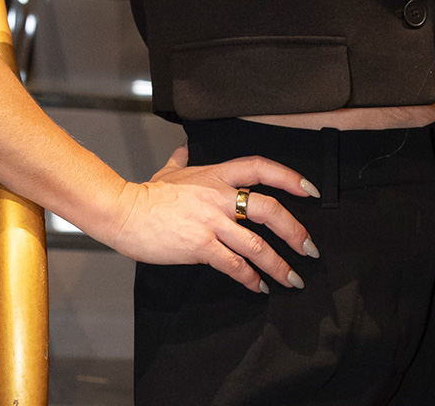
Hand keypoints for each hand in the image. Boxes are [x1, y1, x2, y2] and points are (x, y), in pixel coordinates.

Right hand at [107, 145, 321, 292]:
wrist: (124, 212)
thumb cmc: (148, 193)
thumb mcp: (170, 170)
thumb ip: (182, 159)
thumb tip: (184, 148)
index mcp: (218, 174)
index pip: (261, 168)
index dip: (289, 177)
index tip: (310, 190)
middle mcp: (220, 196)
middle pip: (268, 209)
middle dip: (294, 230)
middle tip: (309, 248)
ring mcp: (211, 222)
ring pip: (256, 244)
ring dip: (278, 264)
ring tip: (292, 278)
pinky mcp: (199, 246)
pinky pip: (233, 264)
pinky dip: (250, 278)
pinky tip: (258, 286)